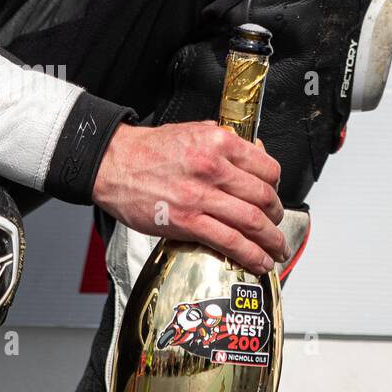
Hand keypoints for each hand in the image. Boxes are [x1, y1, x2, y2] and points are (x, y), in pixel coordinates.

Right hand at [91, 122, 289, 273]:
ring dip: (271, 240)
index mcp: (220, 142)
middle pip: (264, 197)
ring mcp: (201, 197)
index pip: (267, 168)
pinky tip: (259, 261)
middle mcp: (214, 168)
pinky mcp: (186, 222)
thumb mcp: (196, 130)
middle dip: (277, 215)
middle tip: (277, 224)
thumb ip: (226, 143)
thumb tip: (254, 156)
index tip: (275, 195)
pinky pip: (228, 241)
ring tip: (276, 249)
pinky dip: (249, 254)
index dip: (277, 186)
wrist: (114, 163)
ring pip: (251, 221)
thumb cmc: (151, 149)